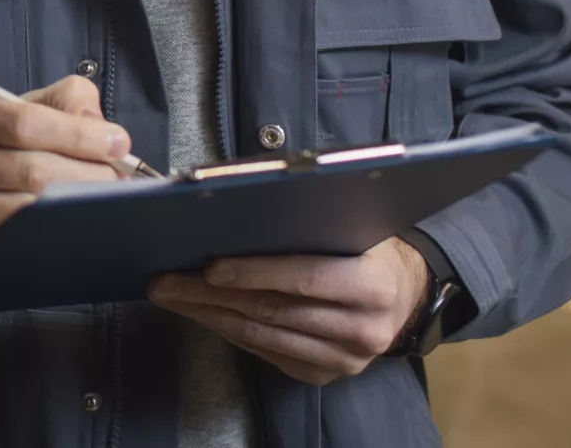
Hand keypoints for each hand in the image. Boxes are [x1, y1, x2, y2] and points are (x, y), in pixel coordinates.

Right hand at [0, 75, 133, 275]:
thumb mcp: (3, 112)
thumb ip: (58, 103)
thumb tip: (100, 126)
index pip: (24, 122)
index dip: (78, 133)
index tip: (118, 142)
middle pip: (31, 171)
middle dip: (88, 175)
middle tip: (120, 180)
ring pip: (26, 212)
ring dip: (76, 208)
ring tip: (104, 203)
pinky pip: (15, 245)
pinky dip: (52, 237)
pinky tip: (72, 229)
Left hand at [146, 239, 430, 384]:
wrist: (405, 294)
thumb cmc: (367, 246)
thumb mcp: (353, 224)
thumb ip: (308, 216)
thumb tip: (238, 197)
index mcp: (374, 285)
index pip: (305, 278)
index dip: (254, 272)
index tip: (208, 266)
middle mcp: (363, 329)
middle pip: (273, 310)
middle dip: (211, 295)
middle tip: (166, 281)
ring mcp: (344, 359)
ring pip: (263, 336)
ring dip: (209, 315)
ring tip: (171, 296)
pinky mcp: (324, 374)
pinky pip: (266, 352)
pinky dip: (229, 331)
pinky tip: (202, 313)